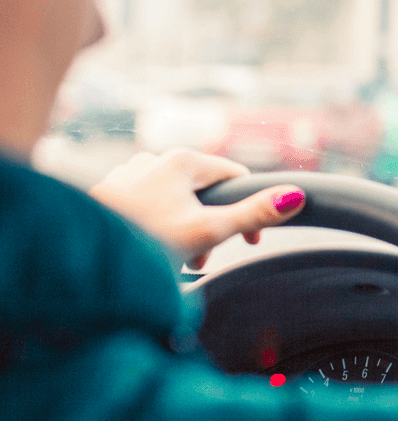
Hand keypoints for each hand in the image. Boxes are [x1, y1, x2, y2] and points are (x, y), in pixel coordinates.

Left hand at [89, 149, 304, 267]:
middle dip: (211, 225)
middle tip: (203, 262)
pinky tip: (149, 249)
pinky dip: (157, 225)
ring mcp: (127, 174)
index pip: (235, 176)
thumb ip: (252, 214)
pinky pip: (147, 205)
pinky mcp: (107, 193)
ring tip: (175, 260)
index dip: (249, 211)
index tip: (248, 244)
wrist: (77, 260)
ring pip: (174, 198)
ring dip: (185, 227)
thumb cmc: (143, 242)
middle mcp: (154, 159)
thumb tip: (296, 196)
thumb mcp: (207, 232)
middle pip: (203, 190)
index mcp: (182, 160)